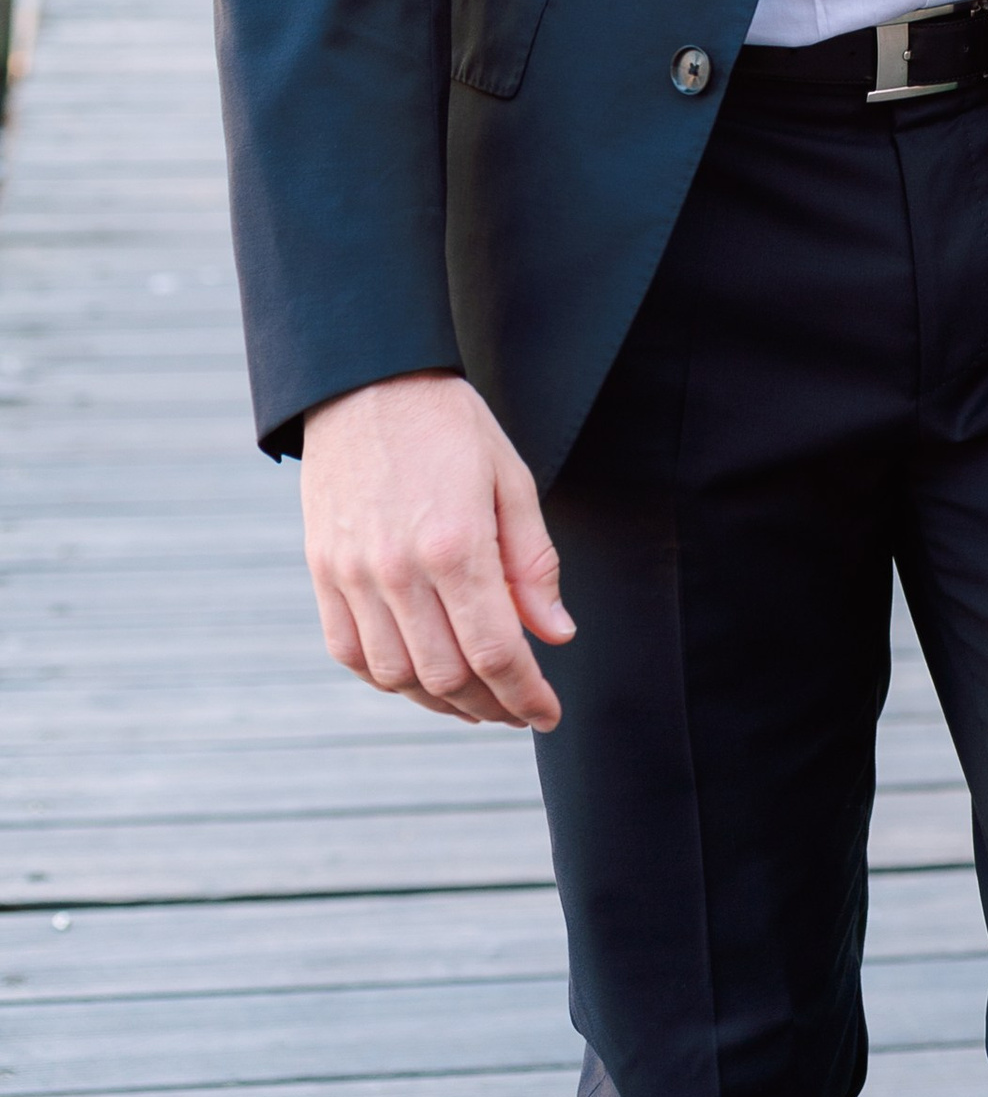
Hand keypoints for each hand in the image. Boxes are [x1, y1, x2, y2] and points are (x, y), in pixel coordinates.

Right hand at [302, 370, 573, 727]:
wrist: (368, 383)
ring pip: (398, 677)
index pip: (497, 652)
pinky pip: (352, 654)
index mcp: (456, 544)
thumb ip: (533, 562)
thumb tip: (555, 634)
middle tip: (517, 707)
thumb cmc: (449, 425)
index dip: (527, 695)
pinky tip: (419, 673)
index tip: (547, 713)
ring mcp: (353, 576)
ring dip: (440, 701)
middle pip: (448, 676)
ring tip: (474, 697)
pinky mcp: (323, 575)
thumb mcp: (511, 478)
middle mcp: (399, 570)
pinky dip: (388, 678)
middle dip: (491, 705)